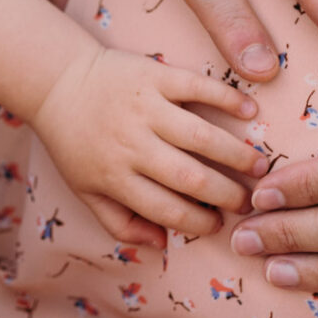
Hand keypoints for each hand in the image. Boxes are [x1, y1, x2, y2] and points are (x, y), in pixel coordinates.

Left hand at [32, 45, 266, 248]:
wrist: (58, 81)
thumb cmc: (76, 142)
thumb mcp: (86, 190)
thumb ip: (120, 222)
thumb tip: (161, 242)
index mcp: (114, 176)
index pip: (165, 208)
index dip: (198, 222)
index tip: (220, 225)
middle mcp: (131, 144)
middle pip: (189, 176)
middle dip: (227, 193)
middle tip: (251, 200)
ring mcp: (144, 107)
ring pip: (200, 135)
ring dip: (235, 153)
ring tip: (260, 167)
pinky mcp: (154, 75)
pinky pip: (197, 86)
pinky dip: (226, 97)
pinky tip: (249, 111)